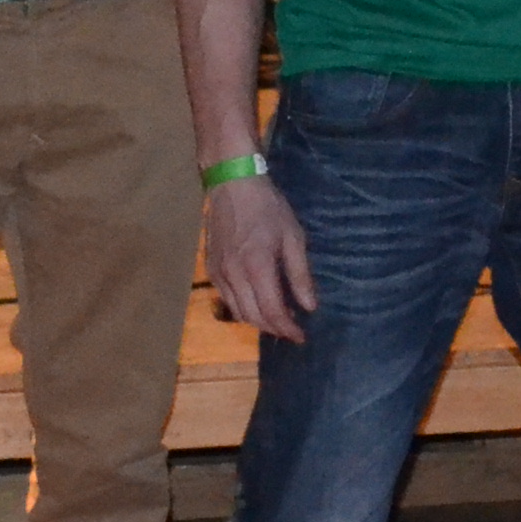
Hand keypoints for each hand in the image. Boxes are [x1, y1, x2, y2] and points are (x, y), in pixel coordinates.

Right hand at [204, 170, 316, 343]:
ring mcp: (218, 273)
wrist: (232, 184)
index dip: (287, 329)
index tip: (301, 336)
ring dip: (258, 321)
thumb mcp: (293, 237)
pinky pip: (226, 299)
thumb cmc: (268, 207)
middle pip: (253, 317)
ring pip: (237, 312)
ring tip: (278, 319)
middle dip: (274, 329)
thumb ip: (300, 275)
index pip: (272, 311)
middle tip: (292, 330)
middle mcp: (234, 275)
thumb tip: (309, 307)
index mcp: (257, 267)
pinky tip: (257, 303)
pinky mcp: (210, 269)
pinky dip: (243, 308)